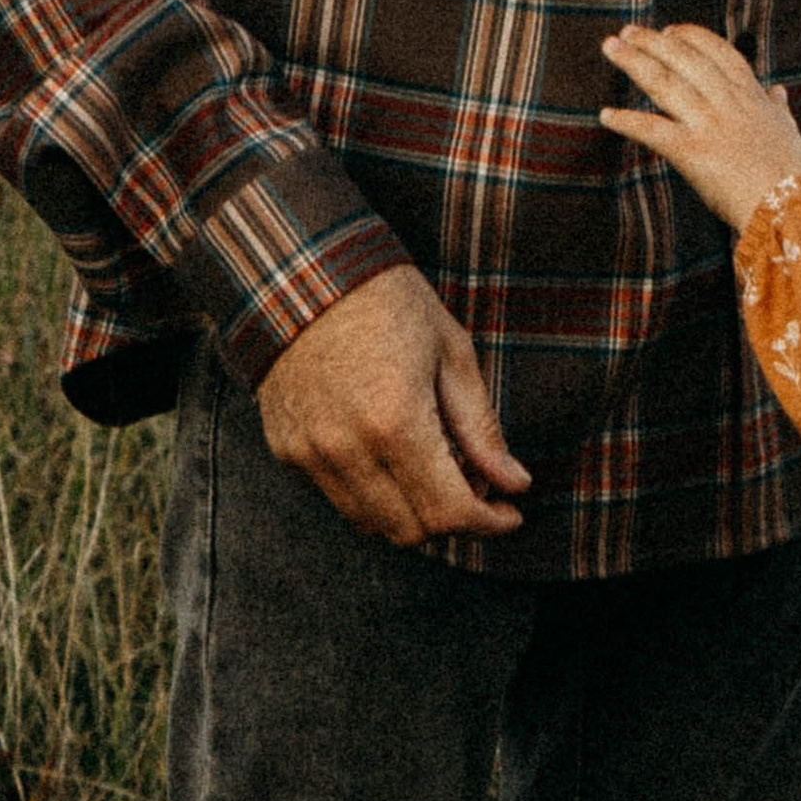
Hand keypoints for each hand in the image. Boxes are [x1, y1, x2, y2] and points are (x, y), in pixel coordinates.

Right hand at [256, 265, 530, 544]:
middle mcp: (348, 449)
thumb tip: (513, 483)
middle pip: (413, 531)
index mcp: (395, 422)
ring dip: (412, 514)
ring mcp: (311, 453)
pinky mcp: (287, 450)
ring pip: (373, 524)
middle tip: (475, 485)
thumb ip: (481, 428)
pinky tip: (391, 458)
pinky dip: (374, 496)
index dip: (489, 523)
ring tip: (434, 470)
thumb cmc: (384, 300)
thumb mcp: (451, 352)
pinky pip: (339, 499)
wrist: (297, 268)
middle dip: (453, 520)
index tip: (510, 513)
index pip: (449, 512)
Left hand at [599, 23, 800, 227]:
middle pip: (684, 58)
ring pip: (665, 83)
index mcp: (750, 95)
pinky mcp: (693, 152)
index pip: (717, 51)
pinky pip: (653, 130)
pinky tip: (606, 115)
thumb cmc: (792, 176)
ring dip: (634, 62)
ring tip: (610, 47)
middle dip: (653, 41)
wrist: (792, 208)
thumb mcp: (789, 133)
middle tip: (627, 32)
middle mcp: (728, 102)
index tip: (669, 30)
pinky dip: (627, 121)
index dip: (690, 37)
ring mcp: (709, 124)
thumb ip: (777, 110)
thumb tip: (777, 92)